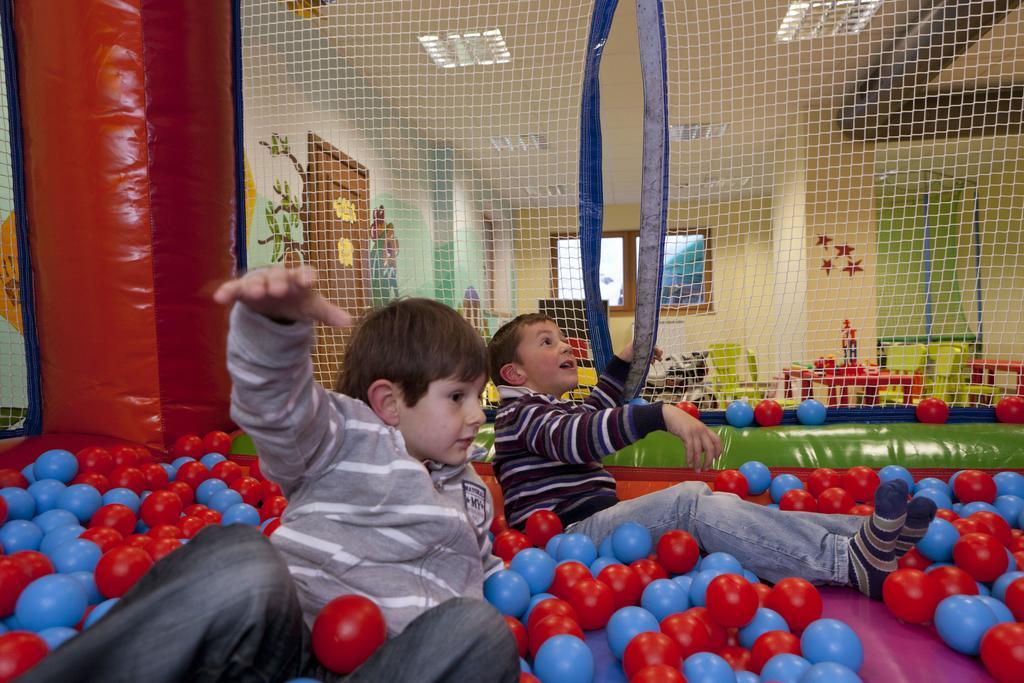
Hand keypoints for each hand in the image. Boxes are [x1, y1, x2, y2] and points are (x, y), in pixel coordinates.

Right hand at [213, 266, 352, 327]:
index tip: (308, 281)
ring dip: (254, 286)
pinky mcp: (242, 290)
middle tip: (277, 289)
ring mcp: (259, 282)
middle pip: (278, 277)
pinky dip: (227, 291)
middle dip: (277, 282)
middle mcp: (278, 277)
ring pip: (256, 281)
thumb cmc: (298, 300)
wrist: (276, 299)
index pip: (304, 274)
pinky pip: (234, 289)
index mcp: (298, 279)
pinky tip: (219, 298)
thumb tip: (350, 322)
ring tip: (253, 293)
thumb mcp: (313, 307)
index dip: (306, 276)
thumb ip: (329, 313)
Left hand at [617, 340, 662, 363]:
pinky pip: (649, 360)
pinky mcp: (642, 360)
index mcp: (641, 343)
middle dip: (658, 352)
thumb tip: (652, 344)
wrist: (622, 362)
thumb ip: (644, 345)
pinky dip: (652, 361)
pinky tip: (653, 362)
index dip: (656, 347)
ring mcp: (643, 354)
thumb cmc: (627, 353)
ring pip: (652, 355)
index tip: (659, 351)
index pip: (651, 344)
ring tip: (659, 359)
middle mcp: (643, 348)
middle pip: (653, 349)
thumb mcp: (635, 346)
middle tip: (660, 355)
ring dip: (657, 357)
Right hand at [662, 404, 721, 471]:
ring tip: (697, 470)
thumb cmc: (681, 422)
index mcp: (705, 428)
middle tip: (706, 469)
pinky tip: (689, 464)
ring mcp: (694, 432)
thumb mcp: (694, 428)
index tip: (717, 459)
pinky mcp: (686, 434)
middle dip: (709, 460)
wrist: (669, 414)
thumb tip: (702, 451)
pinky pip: (690, 449)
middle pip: (710, 448)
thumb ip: (700, 437)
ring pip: (699, 451)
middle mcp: (702, 430)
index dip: (719, 450)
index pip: (717, 440)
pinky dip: (690, 458)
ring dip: (698, 462)